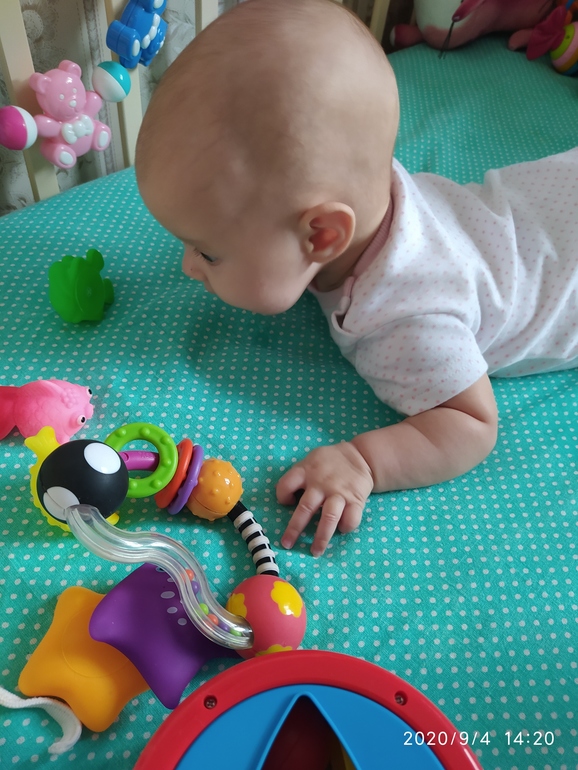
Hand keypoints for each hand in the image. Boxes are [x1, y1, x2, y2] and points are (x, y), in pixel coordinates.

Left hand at [276, 442, 373, 556]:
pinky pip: (351, 519)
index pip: (286, 485)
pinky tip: (341, 529)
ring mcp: (339, 493)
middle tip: (287, 544)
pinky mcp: (356, 500)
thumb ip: (299, 476)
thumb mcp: (311, 460)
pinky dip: (345, 527)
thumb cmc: (330, 462)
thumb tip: (287, 497)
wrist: (360, 457)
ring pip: (329, 517)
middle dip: (295, 529)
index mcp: (306, 471)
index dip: (282, 496)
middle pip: (305, 508)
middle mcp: (321, 483)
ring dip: (321, 537)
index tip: (287, 503)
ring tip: (315, 551)